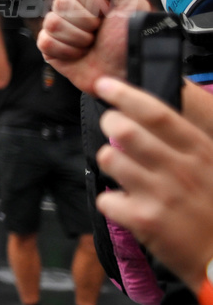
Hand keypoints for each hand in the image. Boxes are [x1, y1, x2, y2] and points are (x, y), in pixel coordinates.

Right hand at [37, 0, 149, 93]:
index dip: (93, 2)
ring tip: (90, 45)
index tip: (107, 13)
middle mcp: (70, 11)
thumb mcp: (134, 5)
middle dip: (85, 21)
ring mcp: (59, 30)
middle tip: (98, 31)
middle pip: (60, 3)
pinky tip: (79, 55)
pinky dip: (66, 51)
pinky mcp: (50, 50)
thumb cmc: (130, 39)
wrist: (126, 70)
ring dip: (77, 38)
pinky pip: (46, 42)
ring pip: (52, 23)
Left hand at [94, 76, 212, 291]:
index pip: (157, 112)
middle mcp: (180, 169)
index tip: (104, 84)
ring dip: (109, 161)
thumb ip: (186, 142)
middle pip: (125, 130)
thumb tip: (149, 115)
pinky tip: (125, 206)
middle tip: (111, 126)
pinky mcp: (144, 221)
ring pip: (109, 159)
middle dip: (109, 122)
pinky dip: (110, 202)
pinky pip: (106, 199)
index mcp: (200, 152)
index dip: (125, 95)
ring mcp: (161, 194)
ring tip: (122, 170)